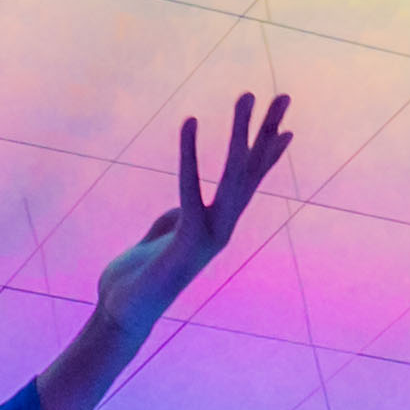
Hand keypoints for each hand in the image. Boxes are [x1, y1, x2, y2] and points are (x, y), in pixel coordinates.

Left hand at [93, 92, 292, 336]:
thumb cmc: (139, 276)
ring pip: (233, 175)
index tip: (286, 126)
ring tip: (246, 95)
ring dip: (240, 132)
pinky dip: (189, 154)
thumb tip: (184, 202)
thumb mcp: (162, 235)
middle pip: (251, 171)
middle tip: (283, 94)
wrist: (123, 314)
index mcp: (217, 225)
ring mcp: (210, 235)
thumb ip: (179, 215)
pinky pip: (190, 188)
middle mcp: (222, 228)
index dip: (268, 153)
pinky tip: (189, 122)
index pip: (249, 182)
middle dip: (267, 131)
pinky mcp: (187, 239)